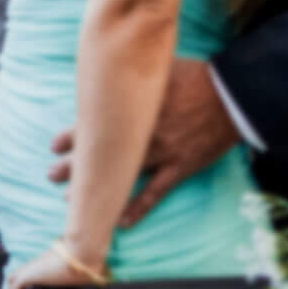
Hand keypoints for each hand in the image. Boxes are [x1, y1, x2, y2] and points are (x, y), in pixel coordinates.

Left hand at [47, 58, 238, 225]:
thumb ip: (130, 73)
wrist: (236, 95)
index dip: (72, 137)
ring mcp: (162, 152)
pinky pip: (156, 192)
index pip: (93, 125)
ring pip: (121, 174)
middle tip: (51, 175)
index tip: (56, 146)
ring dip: (95, 188)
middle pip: (101, 153)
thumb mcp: (157, 67)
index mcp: (134, 107)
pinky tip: (120, 223)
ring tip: (69, 200)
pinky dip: (138, 208)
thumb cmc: (197, 76)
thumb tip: (106, 65)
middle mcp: (143, 132)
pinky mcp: (182, 166)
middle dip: (73, 166)